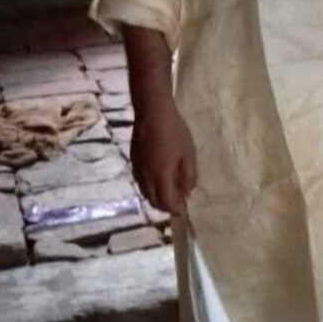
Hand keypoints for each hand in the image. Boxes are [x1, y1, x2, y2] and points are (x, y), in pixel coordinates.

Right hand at [130, 99, 196, 214]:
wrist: (152, 112)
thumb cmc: (174, 132)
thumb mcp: (188, 154)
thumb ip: (189, 176)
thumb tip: (187, 192)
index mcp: (161, 177)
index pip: (167, 203)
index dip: (176, 209)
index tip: (184, 208)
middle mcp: (146, 178)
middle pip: (154, 202)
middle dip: (166, 206)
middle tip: (178, 200)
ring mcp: (138, 169)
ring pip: (145, 193)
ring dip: (157, 197)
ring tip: (170, 189)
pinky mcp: (133, 161)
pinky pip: (140, 182)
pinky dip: (150, 187)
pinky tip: (158, 178)